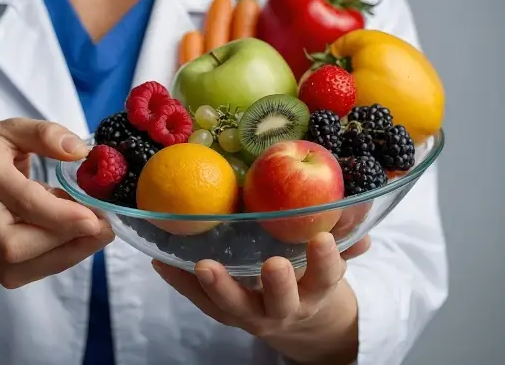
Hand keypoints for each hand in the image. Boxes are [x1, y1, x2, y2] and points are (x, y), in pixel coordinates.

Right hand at [0, 118, 113, 288]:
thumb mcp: (14, 131)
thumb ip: (46, 134)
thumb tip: (79, 151)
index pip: (24, 201)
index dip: (63, 215)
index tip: (96, 217)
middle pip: (13, 244)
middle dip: (63, 241)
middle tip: (101, 227)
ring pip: (14, 268)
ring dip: (63, 256)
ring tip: (93, 237)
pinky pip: (16, 275)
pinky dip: (51, 263)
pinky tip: (71, 245)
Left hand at [153, 232, 369, 362]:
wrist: (296, 318)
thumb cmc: (310, 275)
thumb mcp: (330, 257)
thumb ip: (344, 233)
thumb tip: (363, 205)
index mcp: (315, 291)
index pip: (326, 278)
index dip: (326, 261)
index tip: (322, 239)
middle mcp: (284, 308)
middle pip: (281, 303)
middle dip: (278, 286)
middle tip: (273, 264)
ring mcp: (250, 314)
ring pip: (234, 307)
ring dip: (218, 287)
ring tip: (203, 265)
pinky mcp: (222, 312)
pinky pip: (199, 300)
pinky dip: (179, 281)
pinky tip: (161, 260)